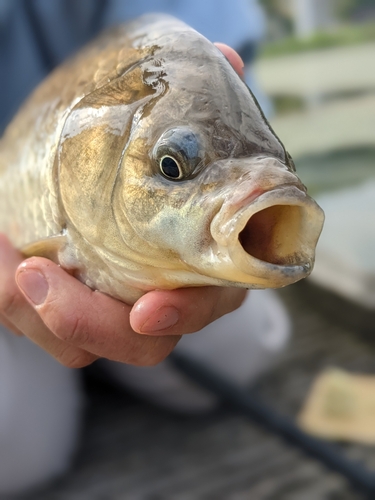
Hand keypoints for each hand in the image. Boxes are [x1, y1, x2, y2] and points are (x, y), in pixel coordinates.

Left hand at [0, 45, 246, 367]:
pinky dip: (16, 301)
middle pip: (143, 343)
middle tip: (41, 275)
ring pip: (84, 344)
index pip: (209, 304)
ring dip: (42, 313)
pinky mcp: (76, 304)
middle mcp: (165, 294)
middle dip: (91, 323)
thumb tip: (228, 57)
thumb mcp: (177, 129)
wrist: (104, 171)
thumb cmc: (152, 155)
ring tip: (15, 260)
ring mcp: (117, 305)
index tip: (149, 309)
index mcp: (206, 263)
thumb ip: (204, 100)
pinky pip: (43, 327)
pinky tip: (5, 256)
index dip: (185, 313)